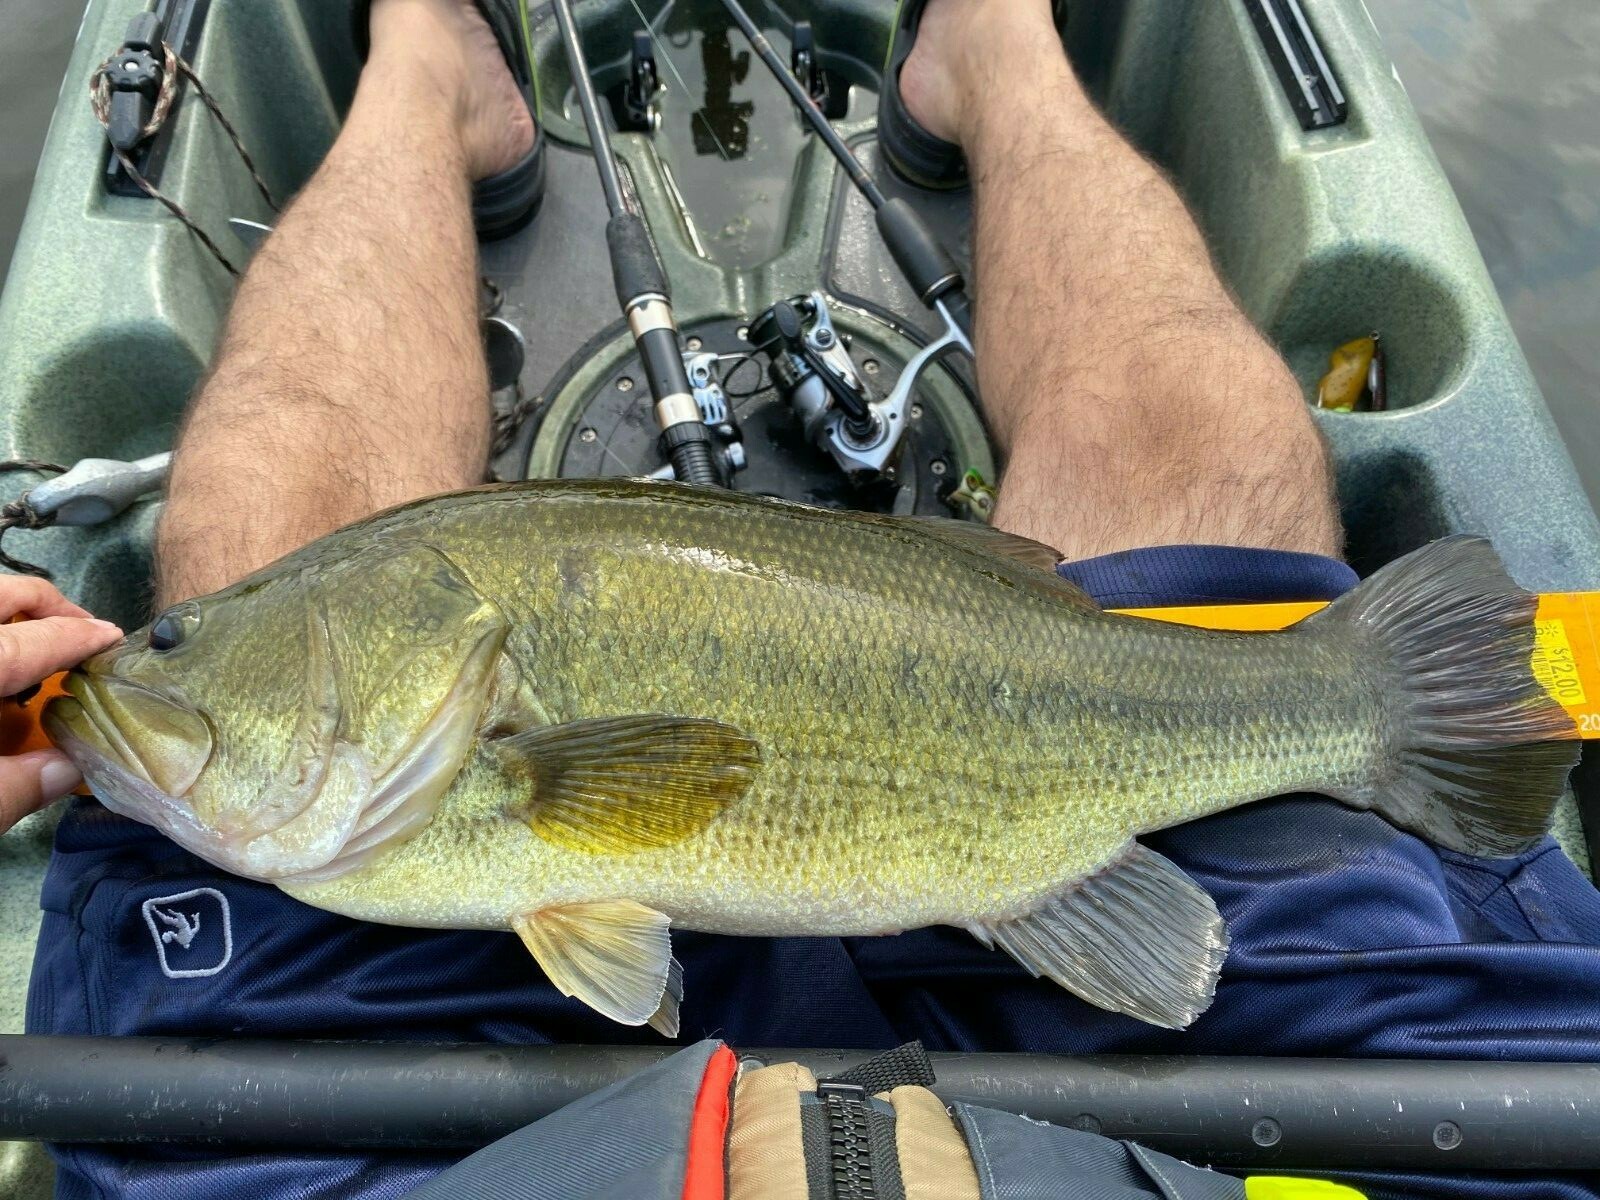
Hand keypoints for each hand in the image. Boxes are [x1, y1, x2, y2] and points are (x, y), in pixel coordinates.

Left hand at [0, 577, 122, 832]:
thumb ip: (19, 785)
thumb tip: (65, 770)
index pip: (39, 639)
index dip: (84, 638)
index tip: (113, 640)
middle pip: (6, 594)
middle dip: (46, 605)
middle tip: (81, 635)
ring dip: (12, 631)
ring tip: (36, 667)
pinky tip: (1, 695)